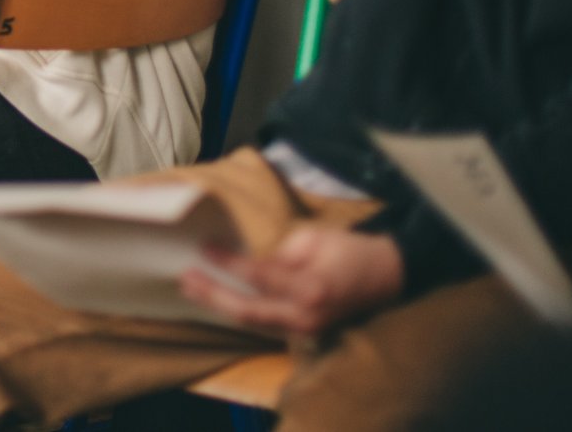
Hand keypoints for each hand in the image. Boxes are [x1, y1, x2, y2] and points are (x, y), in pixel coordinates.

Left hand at [179, 226, 404, 338]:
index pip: (258, 276)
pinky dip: (240, 310)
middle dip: (212, 296)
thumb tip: (248, 262)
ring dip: (220, 305)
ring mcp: (304, 329)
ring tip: (192, 288)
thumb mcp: (314, 239)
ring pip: (253, 322)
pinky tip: (219, 298)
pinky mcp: (303, 332)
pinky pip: (265, 322)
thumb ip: (279, 253)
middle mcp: (305, 317)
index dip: (227, 263)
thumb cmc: (350, 251)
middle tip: (184, 279)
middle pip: (248, 311)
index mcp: (310, 288)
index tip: (203, 248)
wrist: (386, 277)